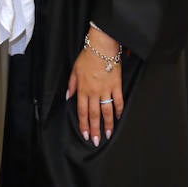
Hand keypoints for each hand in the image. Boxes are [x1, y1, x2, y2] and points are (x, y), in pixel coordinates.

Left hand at [67, 27, 122, 146]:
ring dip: (107, 124)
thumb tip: (68, 96)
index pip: (82, 111)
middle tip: (97, 140)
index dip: (84, 124)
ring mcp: (106, 89)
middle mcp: (94, 92)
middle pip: (94, 114)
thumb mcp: (75, 70)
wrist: (102, 46)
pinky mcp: (116, 85)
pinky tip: (119, 117)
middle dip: (95, 129)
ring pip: (106, 111)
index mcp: (83, 89)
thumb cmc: (88, 56)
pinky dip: (119, 110)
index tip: (86, 134)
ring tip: (108, 134)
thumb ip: (72, 85)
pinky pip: (118, 100)